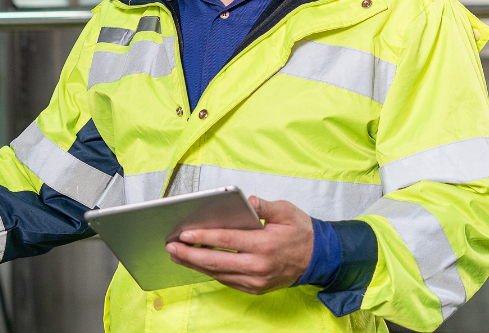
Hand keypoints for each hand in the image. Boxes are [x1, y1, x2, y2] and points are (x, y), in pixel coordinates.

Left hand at [165, 197, 313, 294]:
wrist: (318, 258)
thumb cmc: (301, 232)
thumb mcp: (287, 211)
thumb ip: (264, 206)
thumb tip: (247, 200)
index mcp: (264, 244)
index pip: (227, 241)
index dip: (203, 237)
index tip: (184, 233)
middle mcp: (258, 266)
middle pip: (216, 262)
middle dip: (190, 254)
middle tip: (171, 246)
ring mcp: (256, 280)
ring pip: (219, 273)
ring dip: (195, 265)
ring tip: (177, 254)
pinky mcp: (256, 288)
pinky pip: (227, 280)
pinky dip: (210, 272)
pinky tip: (197, 263)